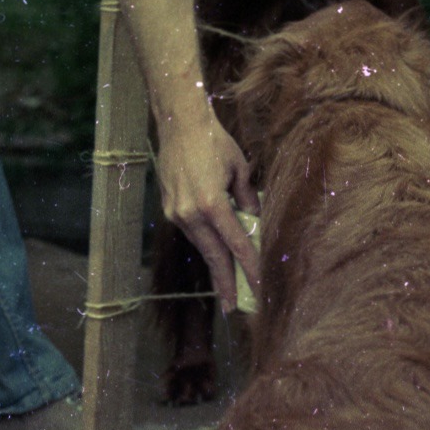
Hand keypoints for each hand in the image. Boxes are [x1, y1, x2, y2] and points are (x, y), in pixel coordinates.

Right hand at [156, 113, 260, 314]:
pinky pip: (191, 231)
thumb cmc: (213, 141)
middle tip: (233, 307)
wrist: (178, 122)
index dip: (250, 268)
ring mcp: (176, 211)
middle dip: (225, 282)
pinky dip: (204, 243)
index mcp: (211, 204)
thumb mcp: (239, 168)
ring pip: (200, 244)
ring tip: (226, 285)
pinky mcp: (169, 206)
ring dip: (214, 264)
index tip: (260, 287)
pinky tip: (214, 252)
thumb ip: (247, 198)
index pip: (236, 245)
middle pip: (213, 255)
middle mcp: (190, 213)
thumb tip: (254, 220)